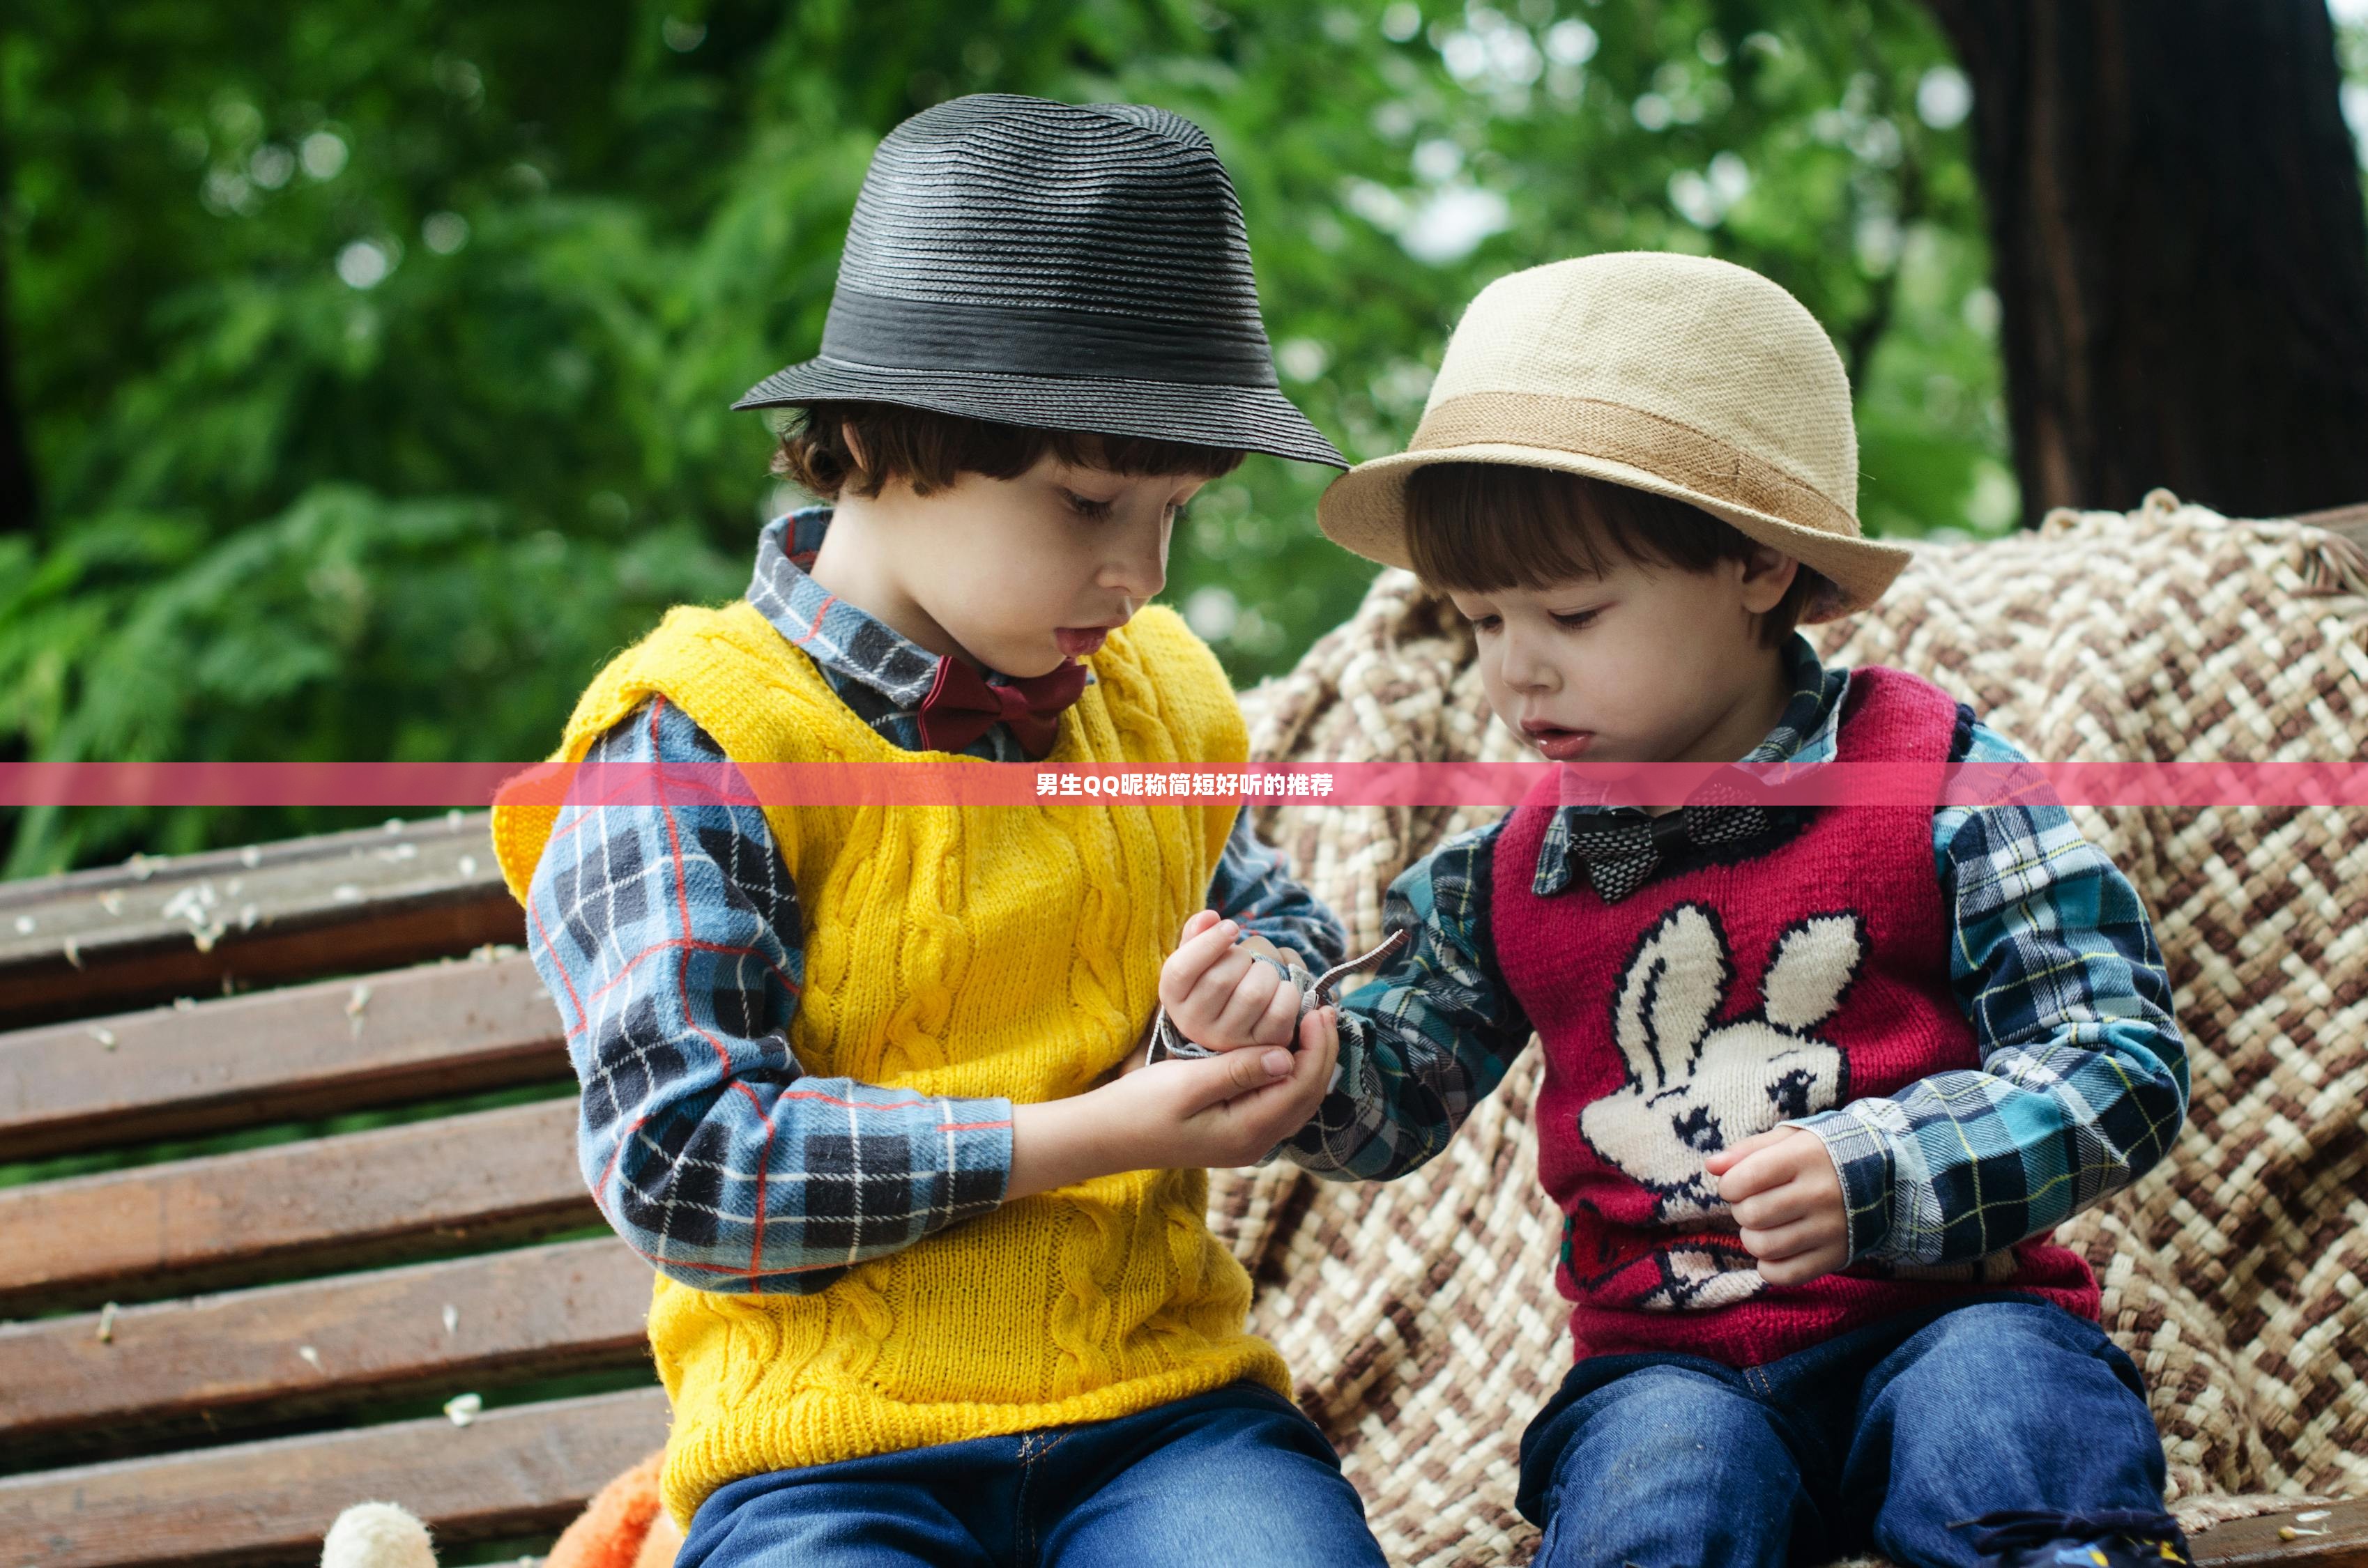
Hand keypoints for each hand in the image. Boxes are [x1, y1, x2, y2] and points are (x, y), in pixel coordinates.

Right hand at [1008, 1003, 1338, 1198]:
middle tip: (1325, 1009)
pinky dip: (1291, 1074)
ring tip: (1313, 1024)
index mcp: (1246, 1131)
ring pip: (1296, 1101)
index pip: (1300, 1087)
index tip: (1318, 1010)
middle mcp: (1255, 1142)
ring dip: (1310, 1062)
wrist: (1105, 1136)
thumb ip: (1237, 1071)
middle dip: (1322, 1053)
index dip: (1317, 1048)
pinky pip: (1278, 1102)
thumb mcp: (1186, 1084)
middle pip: (1307, 1096)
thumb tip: (1285, 1057)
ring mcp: (1246, 1140)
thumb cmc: (1140, 1107)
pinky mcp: (1235, 1132)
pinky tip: (1286, 1048)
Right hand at [1158, 909, 1307, 1052]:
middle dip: (1242, 958)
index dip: (1209, 942)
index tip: (1232, 927)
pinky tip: (1281, 988)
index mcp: (1173, 997)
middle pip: (1220, 980)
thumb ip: (1197, 934)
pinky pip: (1280, 1013)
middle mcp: (1194, 1024)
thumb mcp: (1197, 958)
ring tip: (1264, 973)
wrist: (1234, 1022)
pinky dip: (1287, 992)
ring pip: (1253, 994)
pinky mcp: (1260, 1046)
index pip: (1181, 969)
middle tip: (1247, 959)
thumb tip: (1210, 917)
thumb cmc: (1215, 980)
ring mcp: (1227, 1041)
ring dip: (1267, 973)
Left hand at [1704, 1128, 1847, 1286]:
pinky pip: (1786, 1275)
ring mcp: (1830, 1229)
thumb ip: (1748, 1150)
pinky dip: (1769, 1267)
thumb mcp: (1789, 1140)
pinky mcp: (1837, 1256)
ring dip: (1752, 1238)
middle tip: (1754, 1204)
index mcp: (1805, 1158)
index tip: (1737, 1184)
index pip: (1745, 1179)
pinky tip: (1774, 1251)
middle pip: (1751, 1215)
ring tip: (1764, 1226)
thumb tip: (1712, 1166)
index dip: (1729, 1185)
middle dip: (1741, 1210)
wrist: (1882, 1177)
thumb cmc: (1821, 1155)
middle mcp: (1820, 1194)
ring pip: (1765, 1247)